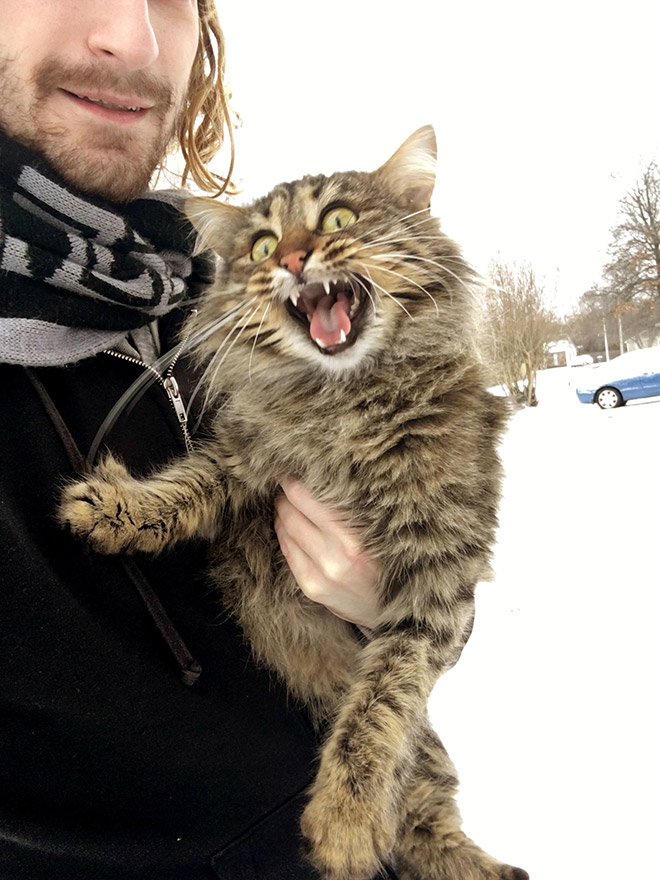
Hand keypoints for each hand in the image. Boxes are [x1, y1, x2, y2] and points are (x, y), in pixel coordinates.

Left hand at [274, 479, 380, 628]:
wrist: (397, 612)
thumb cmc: (392, 562)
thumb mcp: (383, 532)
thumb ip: (356, 509)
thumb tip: (323, 478)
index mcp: (355, 539)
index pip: (306, 498)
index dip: (294, 481)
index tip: (293, 470)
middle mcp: (336, 558)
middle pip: (291, 511)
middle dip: (286, 494)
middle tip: (288, 482)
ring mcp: (320, 575)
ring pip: (286, 529)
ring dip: (282, 511)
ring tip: (287, 501)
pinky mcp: (311, 588)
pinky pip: (287, 550)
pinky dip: (283, 532)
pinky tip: (288, 524)